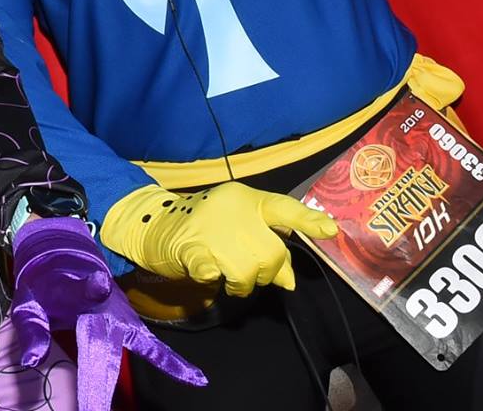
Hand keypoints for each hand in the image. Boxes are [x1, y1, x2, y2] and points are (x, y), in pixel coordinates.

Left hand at [7, 218, 205, 406]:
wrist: (65, 258)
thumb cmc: (45, 283)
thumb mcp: (28, 302)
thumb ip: (32, 331)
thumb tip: (32, 361)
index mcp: (74, 290)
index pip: (79, 294)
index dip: (89, 290)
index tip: (99, 285)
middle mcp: (104, 304)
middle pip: (105, 345)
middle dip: (101, 379)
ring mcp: (122, 315)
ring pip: (138, 344)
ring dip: (159, 364)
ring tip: (188, 379)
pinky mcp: (131, 324)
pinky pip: (152, 345)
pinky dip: (172, 361)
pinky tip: (196, 378)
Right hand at [102, 182, 336, 297]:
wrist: (153, 223)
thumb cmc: (202, 225)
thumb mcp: (237, 225)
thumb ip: (266, 244)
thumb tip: (290, 280)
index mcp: (246, 198)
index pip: (283, 207)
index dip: (307, 220)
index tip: (330, 231)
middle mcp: (233, 209)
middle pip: (271, 252)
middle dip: (267, 271)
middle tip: (250, 274)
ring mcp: (212, 228)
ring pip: (249, 271)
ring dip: (242, 283)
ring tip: (227, 276)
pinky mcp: (192, 248)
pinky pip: (216, 276)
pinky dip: (213, 279)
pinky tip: (206, 271)